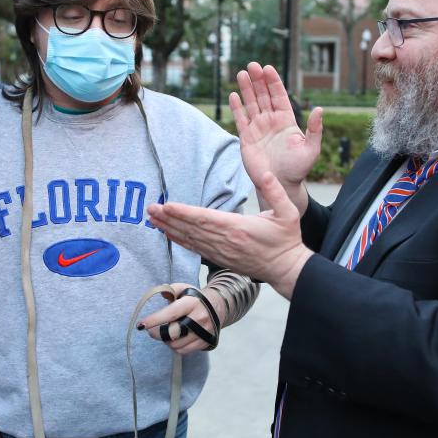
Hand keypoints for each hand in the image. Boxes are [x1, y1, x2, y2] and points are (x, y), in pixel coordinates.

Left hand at [138, 282, 226, 354]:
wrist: (219, 306)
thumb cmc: (195, 298)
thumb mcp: (184, 288)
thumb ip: (170, 289)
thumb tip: (161, 294)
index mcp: (192, 303)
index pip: (171, 313)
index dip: (155, 320)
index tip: (141, 325)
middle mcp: (200, 318)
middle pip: (173, 333)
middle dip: (157, 334)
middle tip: (151, 331)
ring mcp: (204, 332)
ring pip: (177, 344)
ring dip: (167, 341)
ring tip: (167, 333)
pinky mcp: (206, 342)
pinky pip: (183, 351)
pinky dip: (175, 347)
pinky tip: (176, 339)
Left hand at [147, 172, 312, 298]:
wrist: (286, 269)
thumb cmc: (287, 239)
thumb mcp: (288, 211)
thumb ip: (274, 190)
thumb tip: (264, 169)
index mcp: (238, 229)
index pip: (205, 219)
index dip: (184, 213)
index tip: (167, 206)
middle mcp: (225, 242)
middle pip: (192, 229)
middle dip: (169, 218)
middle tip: (150, 208)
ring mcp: (221, 252)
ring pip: (190, 239)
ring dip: (170, 229)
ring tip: (153, 219)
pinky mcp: (220, 259)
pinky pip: (195, 249)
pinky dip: (179, 241)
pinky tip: (167, 234)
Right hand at [231, 62, 322, 212]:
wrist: (281, 185)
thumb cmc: (298, 168)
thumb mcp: (311, 149)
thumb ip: (315, 129)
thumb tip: (319, 109)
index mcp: (286, 120)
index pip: (279, 96)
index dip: (273, 82)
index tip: (268, 68)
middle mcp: (271, 121)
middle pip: (263, 96)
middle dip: (258, 80)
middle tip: (252, 65)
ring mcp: (258, 128)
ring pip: (250, 104)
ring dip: (246, 89)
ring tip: (241, 73)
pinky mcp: (246, 138)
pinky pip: (240, 119)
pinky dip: (236, 108)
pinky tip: (233, 95)